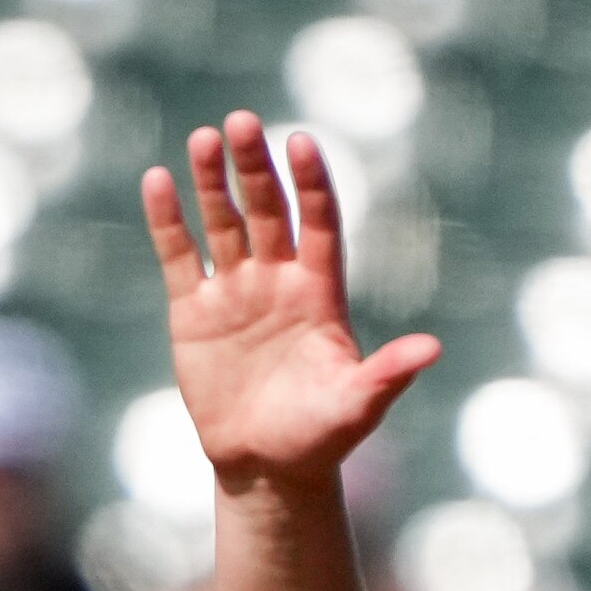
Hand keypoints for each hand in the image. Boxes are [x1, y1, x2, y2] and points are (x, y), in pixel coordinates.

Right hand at [143, 113, 440, 491]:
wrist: (266, 468)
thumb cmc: (320, 437)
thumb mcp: (357, 406)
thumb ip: (387, 374)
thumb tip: (433, 350)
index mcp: (320, 292)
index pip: (318, 223)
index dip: (310, 184)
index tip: (300, 143)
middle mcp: (277, 280)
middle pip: (267, 209)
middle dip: (254, 167)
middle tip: (240, 122)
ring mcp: (234, 291)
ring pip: (223, 222)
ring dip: (212, 180)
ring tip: (202, 139)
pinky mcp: (193, 312)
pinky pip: (179, 256)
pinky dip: (168, 221)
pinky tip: (157, 181)